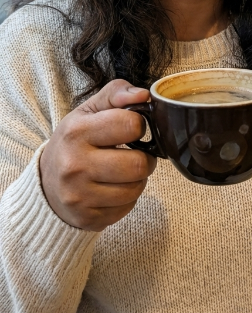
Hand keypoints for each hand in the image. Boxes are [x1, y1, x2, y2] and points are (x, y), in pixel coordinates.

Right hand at [39, 80, 156, 231]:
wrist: (46, 184)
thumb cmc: (74, 142)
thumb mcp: (88, 110)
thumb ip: (116, 94)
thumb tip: (143, 95)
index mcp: (76, 132)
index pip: (130, 125)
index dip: (138, 126)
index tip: (131, 129)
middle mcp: (74, 165)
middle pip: (138, 164)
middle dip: (144, 158)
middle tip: (135, 154)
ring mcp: (80, 196)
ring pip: (136, 188)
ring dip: (137, 179)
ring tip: (123, 171)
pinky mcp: (88, 218)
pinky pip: (127, 207)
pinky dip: (127, 198)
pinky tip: (113, 188)